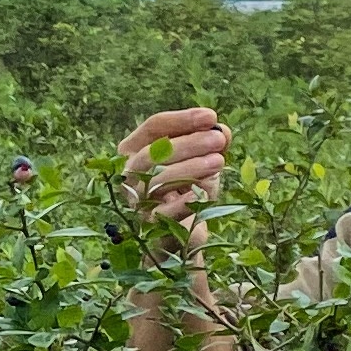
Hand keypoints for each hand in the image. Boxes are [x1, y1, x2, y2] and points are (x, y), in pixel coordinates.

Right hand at [115, 108, 230, 230]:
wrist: (183, 233)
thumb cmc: (188, 188)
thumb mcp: (201, 161)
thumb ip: (210, 143)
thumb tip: (221, 131)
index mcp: (135, 149)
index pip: (153, 127)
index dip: (182, 120)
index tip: (211, 117)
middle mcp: (129, 173)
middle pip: (153, 152)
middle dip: (188, 143)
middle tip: (218, 140)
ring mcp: (137, 200)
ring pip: (157, 180)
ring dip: (190, 168)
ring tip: (219, 161)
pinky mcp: (150, 226)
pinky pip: (164, 212)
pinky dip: (182, 202)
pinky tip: (202, 192)